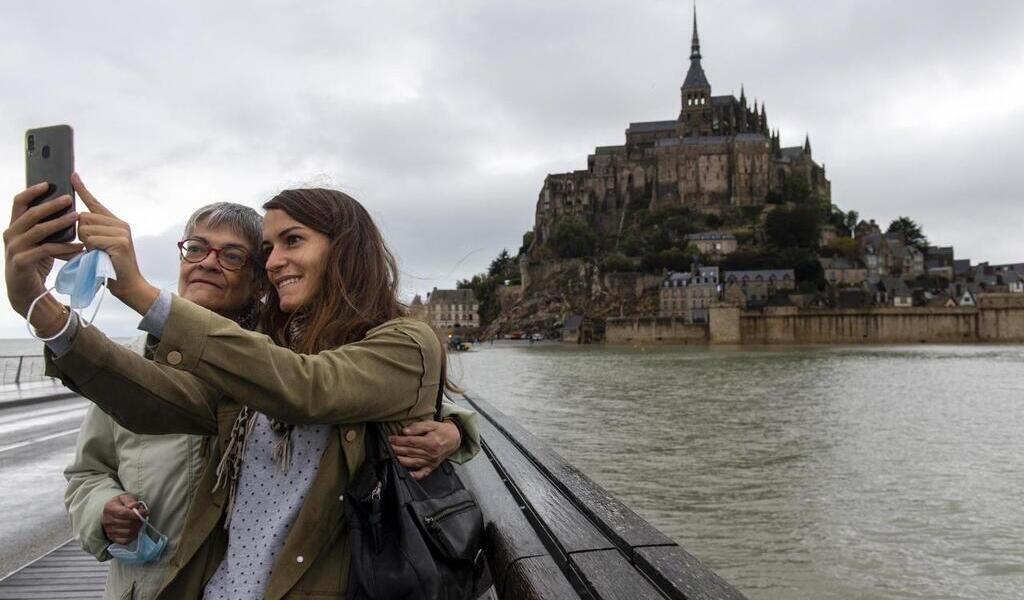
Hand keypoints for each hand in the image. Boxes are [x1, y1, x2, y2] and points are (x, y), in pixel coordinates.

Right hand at [4, 184, 82, 325]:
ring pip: (38, 230)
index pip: (19, 203)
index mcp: (14, 227)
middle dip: (51, 205)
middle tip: (69, 199)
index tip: (48, 183)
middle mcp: (11, 235)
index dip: (32, 191)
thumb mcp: (39, 241)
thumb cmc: (35, 262)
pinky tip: (78, 246)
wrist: (26, 292)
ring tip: (76, 217)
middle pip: (30, 214)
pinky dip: (63, 247)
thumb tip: (67, 209)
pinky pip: (45, 250)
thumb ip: (45, 227)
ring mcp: (14, 248)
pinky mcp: (22, 262)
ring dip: (59, 223)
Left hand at [73, 174, 158, 314]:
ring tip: (97, 253)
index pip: (94, 203)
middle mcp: (120, 223)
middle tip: (92, 249)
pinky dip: (91, 248)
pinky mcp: (120, 242)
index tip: (73, 175)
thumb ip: (88, 232)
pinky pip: (91, 238)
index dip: (83, 189)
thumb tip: (72, 220)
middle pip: (84, 216)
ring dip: (85, 242)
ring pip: (85, 227)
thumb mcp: (96, 246)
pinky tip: (100, 255)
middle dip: (81, 233)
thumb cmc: (109, 268)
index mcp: (115, 223)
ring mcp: (122, 232)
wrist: (128, 286)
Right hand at [101, 493, 147, 544]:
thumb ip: (130, 500)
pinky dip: (133, 536)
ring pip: (127, 532)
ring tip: (139, 522)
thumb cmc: (121, 503)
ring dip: (137, 528)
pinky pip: (125, 540)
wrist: (113, 510)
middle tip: (143, 517)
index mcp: (109, 508)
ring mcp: (108, 530)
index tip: (145, 512)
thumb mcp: (126, 497)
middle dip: (139, 520)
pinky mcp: (112, 538)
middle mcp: (107, 520)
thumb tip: (133, 506)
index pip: (123, 513)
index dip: (136, 514)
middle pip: (127, 523)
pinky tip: (135, 530)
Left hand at [389, 420, 461, 479]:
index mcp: (430, 442)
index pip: (410, 442)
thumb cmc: (441, 431)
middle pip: (409, 452)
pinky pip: (422, 473)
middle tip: (387, 447)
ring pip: (412, 462)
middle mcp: (430, 453)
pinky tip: (407, 473)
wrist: (454, 439)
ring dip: (400, 459)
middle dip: (396, 449)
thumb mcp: (431, 424)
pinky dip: (415, 475)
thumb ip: (418, 427)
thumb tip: (405, 431)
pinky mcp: (432, 467)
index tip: (390, 439)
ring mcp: (431, 461)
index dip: (399, 440)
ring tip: (391, 456)